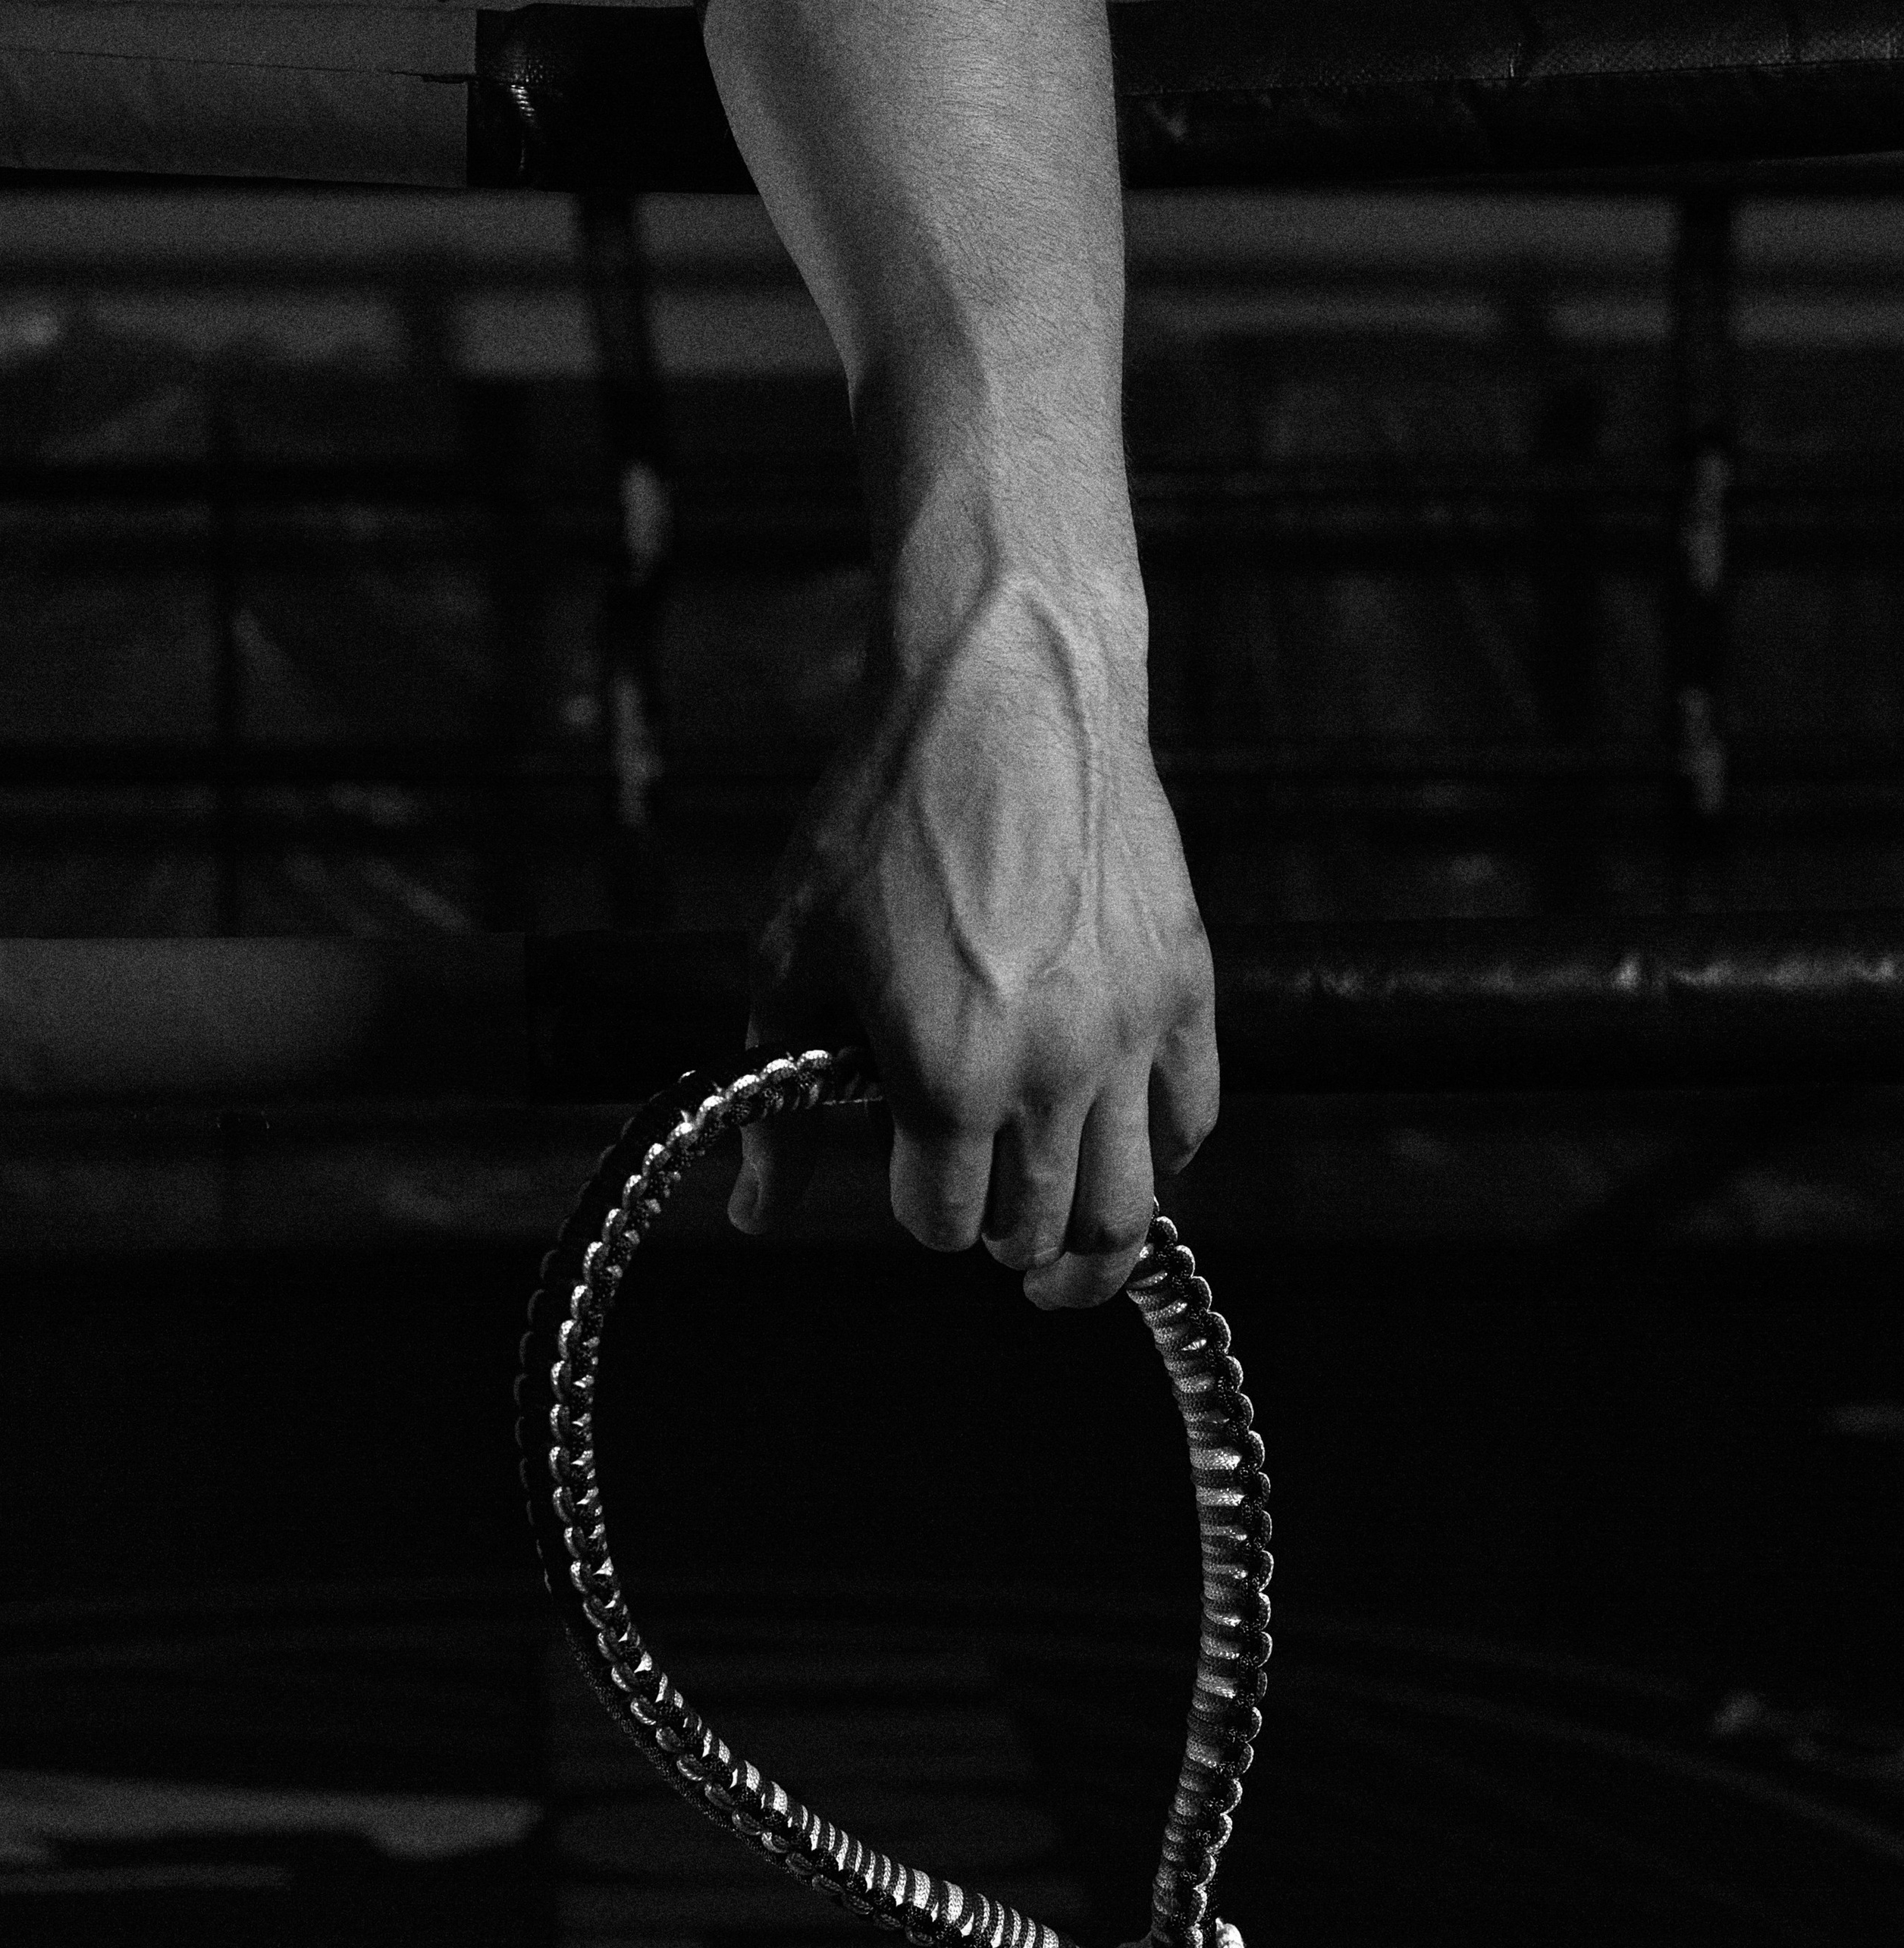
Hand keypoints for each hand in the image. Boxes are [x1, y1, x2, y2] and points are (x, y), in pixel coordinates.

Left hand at [727, 562, 1217, 1307]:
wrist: (1004, 688)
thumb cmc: (882, 812)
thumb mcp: (793, 956)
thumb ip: (775, 1103)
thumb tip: (753, 1216)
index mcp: (945, 1074)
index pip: (939, 1224)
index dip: (915, 1210)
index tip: (906, 1173)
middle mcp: (1049, 1070)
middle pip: (1040, 1236)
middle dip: (1003, 1247)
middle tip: (994, 1242)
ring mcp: (1129, 1032)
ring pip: (1133, 1209)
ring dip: (1095, 1246)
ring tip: (1070, 1258)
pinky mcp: (1185, 984)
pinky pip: (1193, 1120)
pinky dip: (1160, 1155)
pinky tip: (1123, 1146)